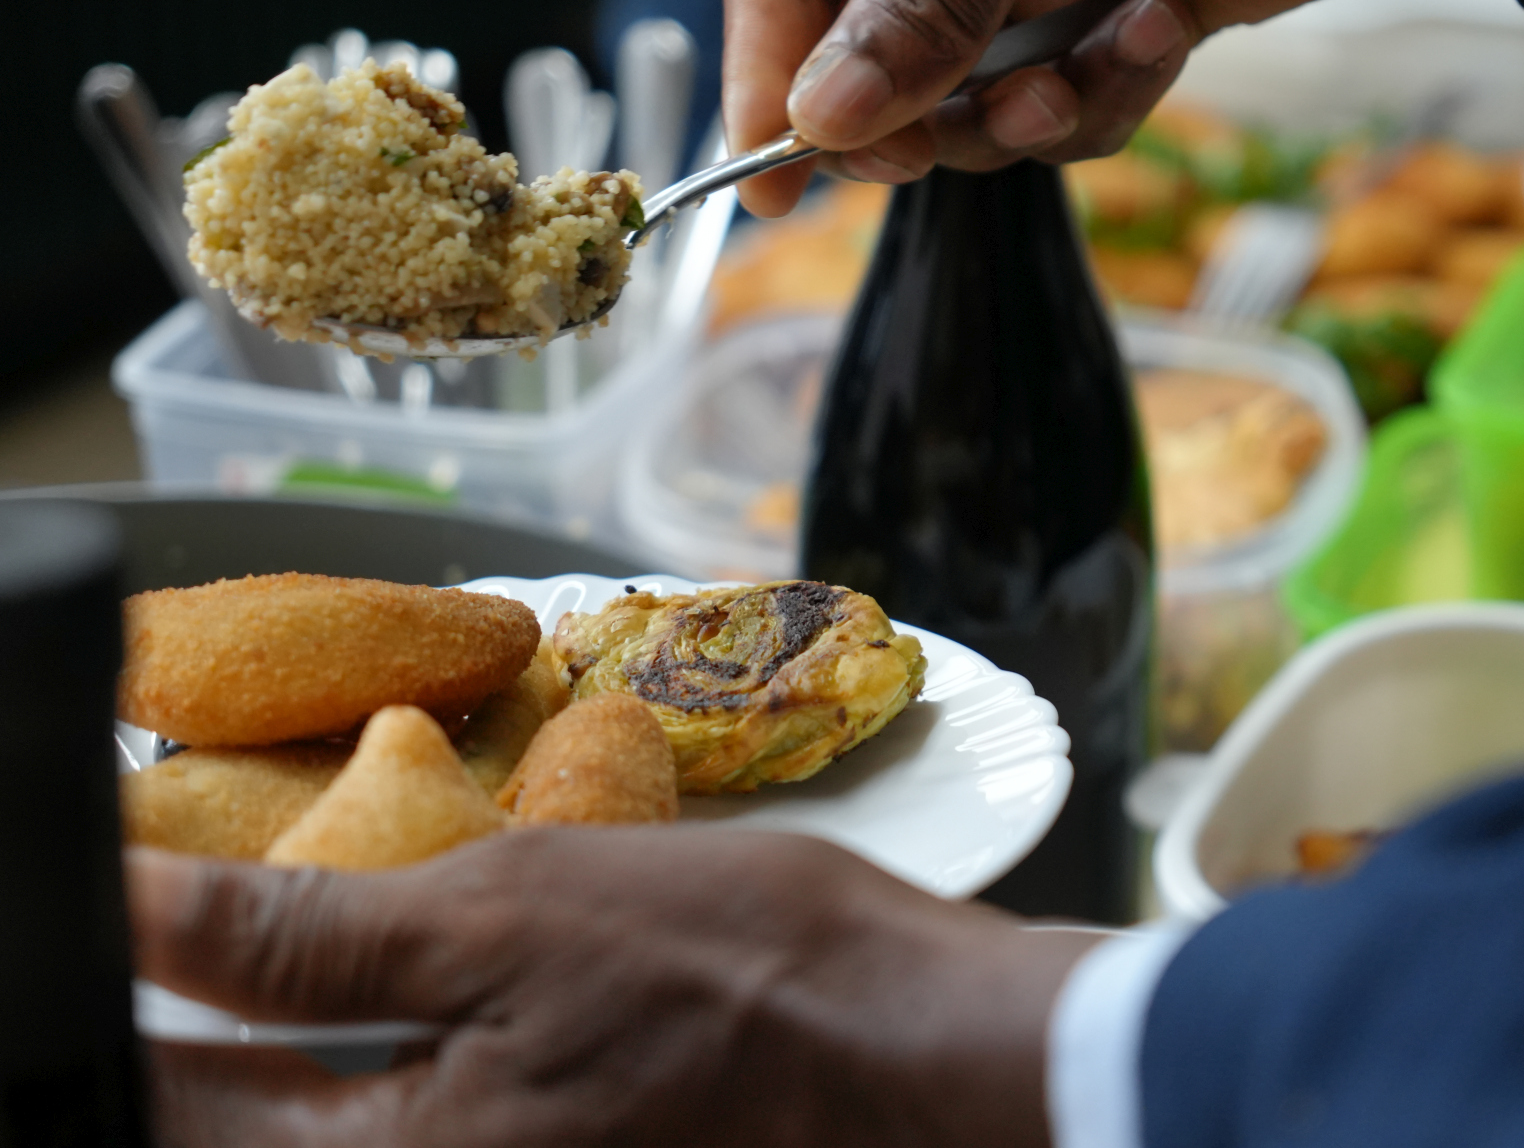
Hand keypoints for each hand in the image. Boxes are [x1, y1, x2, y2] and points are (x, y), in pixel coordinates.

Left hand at [132, 830, 1097, 1147]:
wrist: (912, 1047)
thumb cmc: (737, 977)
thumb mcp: (509, 920)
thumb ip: (304, 936)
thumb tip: (133, 906)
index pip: (161, 1107)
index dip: (112, 997)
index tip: (102, 919)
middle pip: (230, 1125)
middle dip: (183, 1016)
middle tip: (175, 905)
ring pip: (311, 1126)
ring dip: (265, 1030)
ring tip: (255, 929)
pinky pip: (397, 1117)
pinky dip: (359, 1046)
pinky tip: (371, 969)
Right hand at [721, 0, 1508, 214]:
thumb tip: (824, 119)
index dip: (768, 73)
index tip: (768, 179)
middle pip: (865, 55)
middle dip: (910, 117)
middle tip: (934, 151)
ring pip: (967, 102)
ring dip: (1023, 114)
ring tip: (1086, 73)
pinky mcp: (1109, 17)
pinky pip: (1066, 106)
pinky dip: (1108, 93)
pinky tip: (1164, 26)